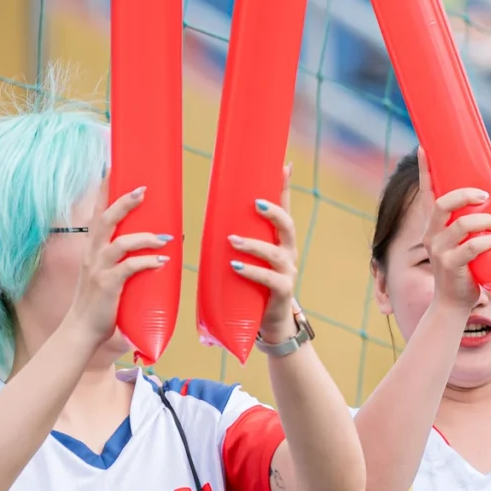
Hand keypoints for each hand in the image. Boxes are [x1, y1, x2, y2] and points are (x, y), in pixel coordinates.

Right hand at [71, 186, 170, 345]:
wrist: (81, 331)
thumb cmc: (99, 304)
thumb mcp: (108, 276)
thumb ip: (126, 262)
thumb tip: (161, 250)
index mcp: (91, 248)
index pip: (97, 213)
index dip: (103, 191)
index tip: (113, 168)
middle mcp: (92, 254)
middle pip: (106, 219)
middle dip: (124, 202)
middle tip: (144, 190)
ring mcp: (98, 269)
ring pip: (119, 243)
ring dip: (144, 237)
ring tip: (166, 238)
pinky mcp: (107, 286)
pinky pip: (128, 268)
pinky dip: (145, 262)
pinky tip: (161, 261)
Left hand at [237, 179, 303, 344]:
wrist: (270, 324)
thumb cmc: (252, 288)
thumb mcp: (246, 260)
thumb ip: (234, 241)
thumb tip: (201, 218)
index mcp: (280, 242)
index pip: (285, 210)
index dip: (285, 189)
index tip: (284, 165)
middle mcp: (288, 253)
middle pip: (287, 226)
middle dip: (273, 212)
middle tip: (255, 203)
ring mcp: (288, 272)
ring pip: (276, 253)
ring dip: (253, 245)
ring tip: (232, 241)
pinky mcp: (283, 292)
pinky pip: (271, 279)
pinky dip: (253, 271)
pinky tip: (237, 266)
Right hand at [416, 148, 490, 315]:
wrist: (454, 302)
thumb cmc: (464, 269)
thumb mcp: (463, 242)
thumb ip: (470, 224)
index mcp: (434, 225)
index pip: (427, 192)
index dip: (425, 170)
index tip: (424, 146)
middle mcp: (432, 235)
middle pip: (442, 204)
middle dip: (465, 194)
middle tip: (485, 195)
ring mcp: (439, 250)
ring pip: (461, 225)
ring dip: (484, 220)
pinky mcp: (451, 266)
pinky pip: (471, 247)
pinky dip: (489, 241)